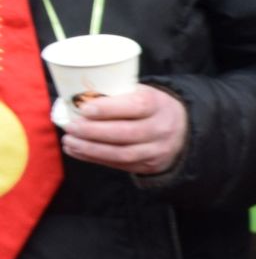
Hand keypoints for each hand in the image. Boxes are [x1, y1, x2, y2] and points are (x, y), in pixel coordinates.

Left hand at [57, 84, 188, 175]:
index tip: (84, 109)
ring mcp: (156, 150)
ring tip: (69, 140)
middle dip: (93, 131)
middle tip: (70, 126)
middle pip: (126, 133)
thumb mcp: (141, 92)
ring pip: (122, 153)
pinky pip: (119, 164)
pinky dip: (94, 158)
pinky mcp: (149, 165)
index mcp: (158, 105)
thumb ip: (116, 95)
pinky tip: (76, 151)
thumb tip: (77, 98)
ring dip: (91, 148)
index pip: (136, 106)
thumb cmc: (150, 106)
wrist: (182, 129)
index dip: (108, 109)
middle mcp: (161, 129)